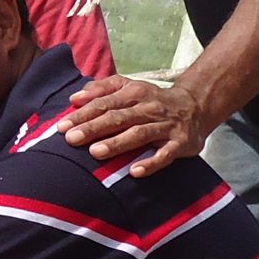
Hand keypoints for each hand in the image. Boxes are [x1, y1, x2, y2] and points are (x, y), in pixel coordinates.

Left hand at [64, 73, 210, 176]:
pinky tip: (134, 171)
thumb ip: (101, 89)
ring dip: (117, 143)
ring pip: (139, 134)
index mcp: (134, 93)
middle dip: (93, 128)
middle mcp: (149, 108)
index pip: (104, 104)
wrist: (196, 106)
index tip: (62, 127)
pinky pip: (165, 155)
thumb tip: (74, 98)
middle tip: (71, 139)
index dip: (83, 115)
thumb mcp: (128, 87)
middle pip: (118, 118)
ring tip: (95, 152)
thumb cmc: (151, 100)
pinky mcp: (180, 143)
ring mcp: (165, 126)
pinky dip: (150, 162)